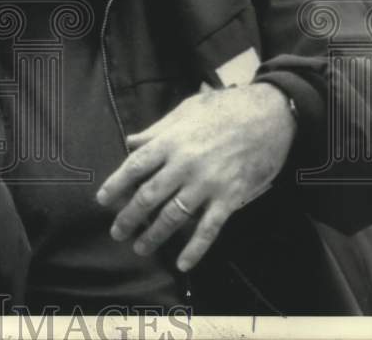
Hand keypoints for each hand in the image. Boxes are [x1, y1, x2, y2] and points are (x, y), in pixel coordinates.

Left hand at [96, 83, 295, 271]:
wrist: (269, 114)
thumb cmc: (225, 108)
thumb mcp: (186, 110)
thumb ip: (157, 130)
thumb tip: (130, 142)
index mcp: (171, 141)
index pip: (135, 167)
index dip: (116, 185)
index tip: (102, 200)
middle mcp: (185, 165)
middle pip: (149, 196)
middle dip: (129, 217)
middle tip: (116, 232)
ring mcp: (207, 183)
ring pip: (173, 216)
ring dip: (154, 235)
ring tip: (140, 247)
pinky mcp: (230, 197)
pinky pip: (209, 229)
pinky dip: (195, 249)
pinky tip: (183, 263)